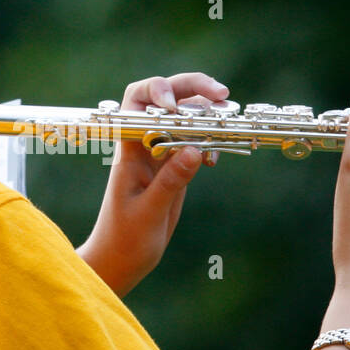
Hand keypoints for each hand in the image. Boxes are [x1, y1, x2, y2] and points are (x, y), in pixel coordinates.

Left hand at [77, 72, 229, 296]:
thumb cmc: (124, 240)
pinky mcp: (174, 168)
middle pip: (166, 100)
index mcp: (130, 149)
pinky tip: (216, 158)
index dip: (158, 92)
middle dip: (192, 88)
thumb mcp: (148, 212)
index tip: (177, 107)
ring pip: (184, 119)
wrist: (120, 261)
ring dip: (206, 113)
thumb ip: (170, 181)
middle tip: (221, 93)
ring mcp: (160, 155)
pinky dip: (208, 142)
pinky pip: (193, 143)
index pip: (137, 102)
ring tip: (228, 116)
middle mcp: (145, 145)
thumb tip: (194, 150)